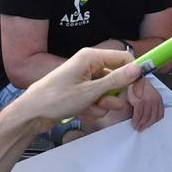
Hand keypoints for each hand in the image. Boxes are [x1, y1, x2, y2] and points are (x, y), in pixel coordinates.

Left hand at [5, 46, 148, 133]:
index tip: (139, 93)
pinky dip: (94, 108)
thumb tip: (138, 69)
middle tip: (104, 103)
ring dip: (103, 104)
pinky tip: (81, 112)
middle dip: (114, 95)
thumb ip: (116, 80)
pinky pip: (99, 100)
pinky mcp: (82, 92)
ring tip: (88, 108)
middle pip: (118, 78)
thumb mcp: (90, 91)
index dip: (134, 75)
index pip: (124, 59)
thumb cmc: (55, 99)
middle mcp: (90, 65)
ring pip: (109, 93)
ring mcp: (86, 79)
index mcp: (91, 57)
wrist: (32, 114)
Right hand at [123, 72, 165, 131]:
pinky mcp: (140, 102)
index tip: (148, 126)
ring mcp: (148, 101)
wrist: (134, 77)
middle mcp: (155, 100)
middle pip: (152, 118)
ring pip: (145, 118)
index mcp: (159, 99)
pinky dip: (135, 120)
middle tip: (140, 129)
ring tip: (136, 127)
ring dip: (140, 124)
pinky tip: (133, 122)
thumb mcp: (148, 95)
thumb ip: (149, 105)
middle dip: (146, 125)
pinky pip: (138, 115)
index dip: (153, 122)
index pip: (159, 115)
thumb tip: (147, 116)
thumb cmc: (139, 86)